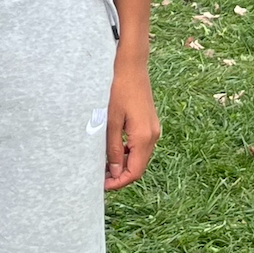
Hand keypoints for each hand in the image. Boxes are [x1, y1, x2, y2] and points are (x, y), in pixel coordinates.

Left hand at [104, 63, 159, 191]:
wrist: (131, 66)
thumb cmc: (118, 90)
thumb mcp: (111, 121)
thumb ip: (113, 148)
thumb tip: (115, 172)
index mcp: (143, 137)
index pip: (134, 171)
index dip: (119, 182)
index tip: (102, 186)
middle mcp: (153, 136)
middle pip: (138, 167)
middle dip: (120, 176)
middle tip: (99, 178)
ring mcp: (153, 130)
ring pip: (139, 157)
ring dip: (123, 164)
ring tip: (103, 165)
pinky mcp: (150, 124)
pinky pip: (140, 146)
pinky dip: (128, 153)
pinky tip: (112, 150)